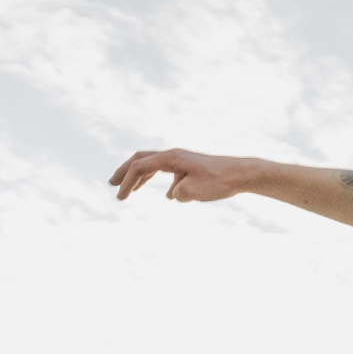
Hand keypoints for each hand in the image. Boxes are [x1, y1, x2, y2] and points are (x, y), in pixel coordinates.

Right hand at [110, 148, 258, 202]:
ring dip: (140, 177)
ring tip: (130, 190)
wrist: (241, 174)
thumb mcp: (195, 191)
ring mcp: (182, 161)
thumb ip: (179, 193)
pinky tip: (168, 196)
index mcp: (171, 158)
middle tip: (111, 184)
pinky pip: (170, 173)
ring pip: (154, 166)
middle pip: (142, 160)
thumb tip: (173, 195)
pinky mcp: (191, 169)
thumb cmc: (220, 181)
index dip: (126, 182)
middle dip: (125, 172)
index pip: (140, 166)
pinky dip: (162, 181)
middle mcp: (174, 156)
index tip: (119, 197)